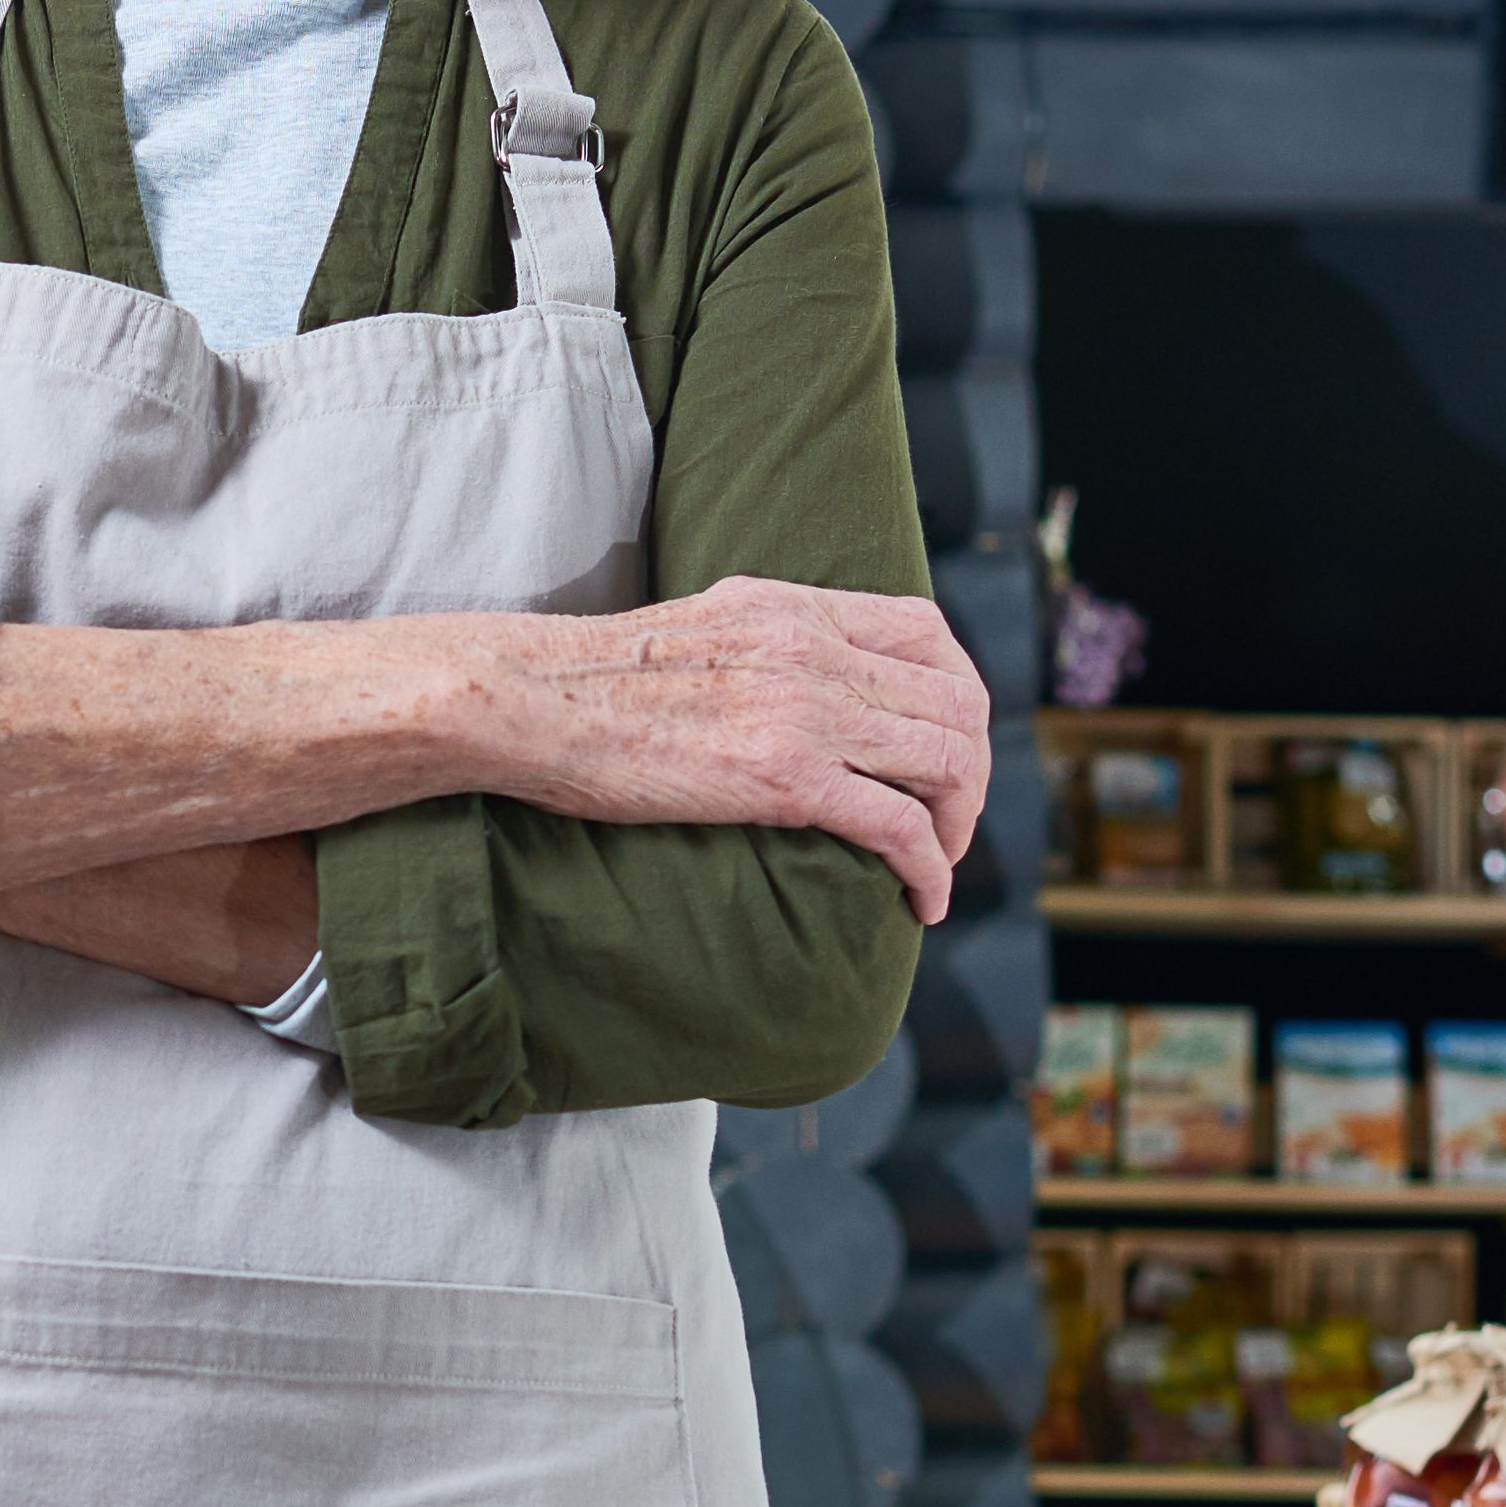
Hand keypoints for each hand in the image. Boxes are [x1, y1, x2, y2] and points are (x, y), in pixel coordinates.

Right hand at [470, 576, 991, 919]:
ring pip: (943, 760)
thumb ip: (763, 642)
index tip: (949, 743)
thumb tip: (789, 680)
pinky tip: (921, 899)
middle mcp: (813, 648)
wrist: (532, 700)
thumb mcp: (699, 627)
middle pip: (954, 701)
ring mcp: (804, 710)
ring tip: (942, 862)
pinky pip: (898, 824)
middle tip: (953, 819)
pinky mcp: (782, 777)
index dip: (961, 693)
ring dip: (960, 823)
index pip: (929, 632)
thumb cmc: (590, 678)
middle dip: (973, 771)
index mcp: (793, 607)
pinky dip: (929, 866)